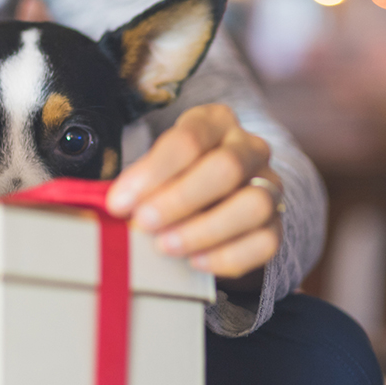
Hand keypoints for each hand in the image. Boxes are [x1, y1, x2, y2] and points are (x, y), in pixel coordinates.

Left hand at [105, 103, 282, 285]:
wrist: (210, 202)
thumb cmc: (169, 181)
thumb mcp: (151, 170)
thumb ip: (135, 184)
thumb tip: (109, 207)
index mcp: (214, 121)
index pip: (189, 139)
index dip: (152, 173)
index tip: (119, 203)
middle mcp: (248, 148)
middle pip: (226, 168)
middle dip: (180, 199)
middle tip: (143, 224)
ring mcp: (269, 185)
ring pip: (253, 205)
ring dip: (205, 229)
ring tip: (166, 246)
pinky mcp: (276, 224)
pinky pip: (265, 242)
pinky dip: (229, 256)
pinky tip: (196, 263)